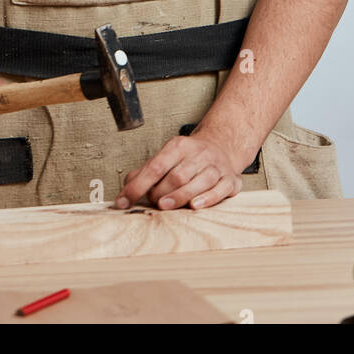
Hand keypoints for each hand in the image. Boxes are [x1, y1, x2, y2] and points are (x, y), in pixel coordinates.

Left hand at [115, 127, 252, 211]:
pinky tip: (194, 206)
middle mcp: (198, 154)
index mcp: (178, 146)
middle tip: (153, 203)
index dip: (138, 186)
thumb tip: (125, 190)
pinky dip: (207, 199)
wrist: (222, 146)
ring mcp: (215, 167)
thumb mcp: (167, 157)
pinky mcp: (229, 179)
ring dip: (180, 197)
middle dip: (161, 192)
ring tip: (165, 206)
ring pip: (198, 182)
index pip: (155, 167)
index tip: (123, 201)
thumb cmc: (189, 158)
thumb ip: (145, 172)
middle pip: (177, 176)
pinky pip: (219, 190)